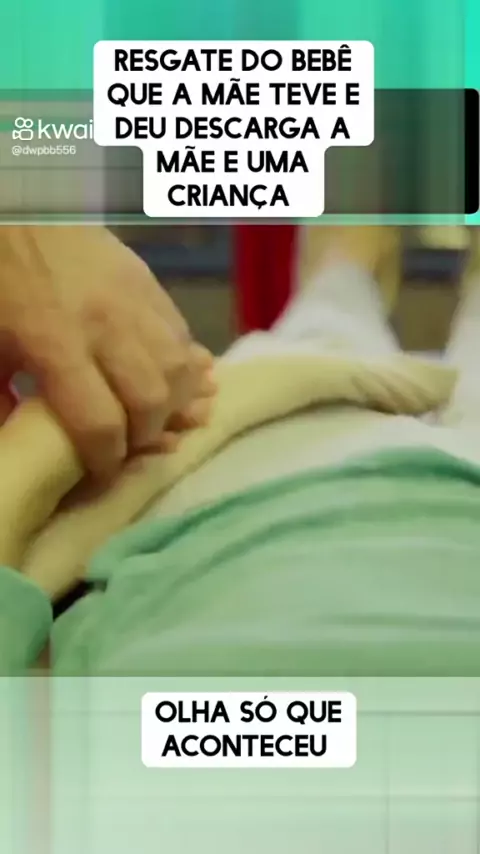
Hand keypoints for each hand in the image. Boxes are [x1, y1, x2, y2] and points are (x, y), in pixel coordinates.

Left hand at [0, 226, 215, 475]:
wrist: (18, 206)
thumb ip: (0, 399)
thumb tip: (16, 451)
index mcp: (55, 343)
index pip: (101, 424)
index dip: (106, 462)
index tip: (101, 474)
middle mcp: (106, 325)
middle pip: (151, 400)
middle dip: (146, 436)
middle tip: (131, 445)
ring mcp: (135, 300)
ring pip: (178, 368)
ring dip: (175, 401)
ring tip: (163, 417)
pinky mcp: (150, 283)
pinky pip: (182, 334)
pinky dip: (186, 364)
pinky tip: (178, 379)